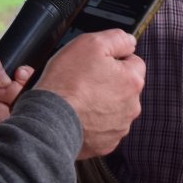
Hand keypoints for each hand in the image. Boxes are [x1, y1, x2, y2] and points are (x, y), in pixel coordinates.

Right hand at [33, 29, 144, 158]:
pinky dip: (92, 122)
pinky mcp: (105, 143)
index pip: (133, 62)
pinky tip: (78, 115)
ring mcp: (119, 127)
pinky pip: (102, 127)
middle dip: (108, 82)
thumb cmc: (67, 83)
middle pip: (123, 86)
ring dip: (100, 102)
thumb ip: (116, 38)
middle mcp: (132, 107)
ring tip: (78, 99)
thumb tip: (130, 40)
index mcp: (132, 81)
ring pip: (113, 108)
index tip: (96, 63)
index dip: (113, 58)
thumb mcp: (90, 44)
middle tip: (84, 80)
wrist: (49, 120)